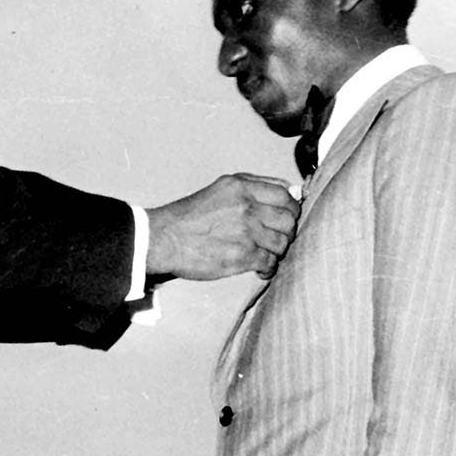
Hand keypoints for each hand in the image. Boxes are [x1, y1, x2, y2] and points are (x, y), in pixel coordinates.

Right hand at [145, 173, 299, 279]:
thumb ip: (252, 187)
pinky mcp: (242, 255)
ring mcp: (246, 231)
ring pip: (282, 243)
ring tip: (264, 253)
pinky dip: (268, 268)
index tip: (287, 217)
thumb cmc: (189, 216)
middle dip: (287, 231)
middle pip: (288, 220)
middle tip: (276, 237)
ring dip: (277, 251)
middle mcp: (246, 206)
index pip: (285, 195)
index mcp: (240, 186)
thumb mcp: (220, 189)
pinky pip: (270, 262)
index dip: (291, 208)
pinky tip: (258, 268)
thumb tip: (289, 192)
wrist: (164, 238)